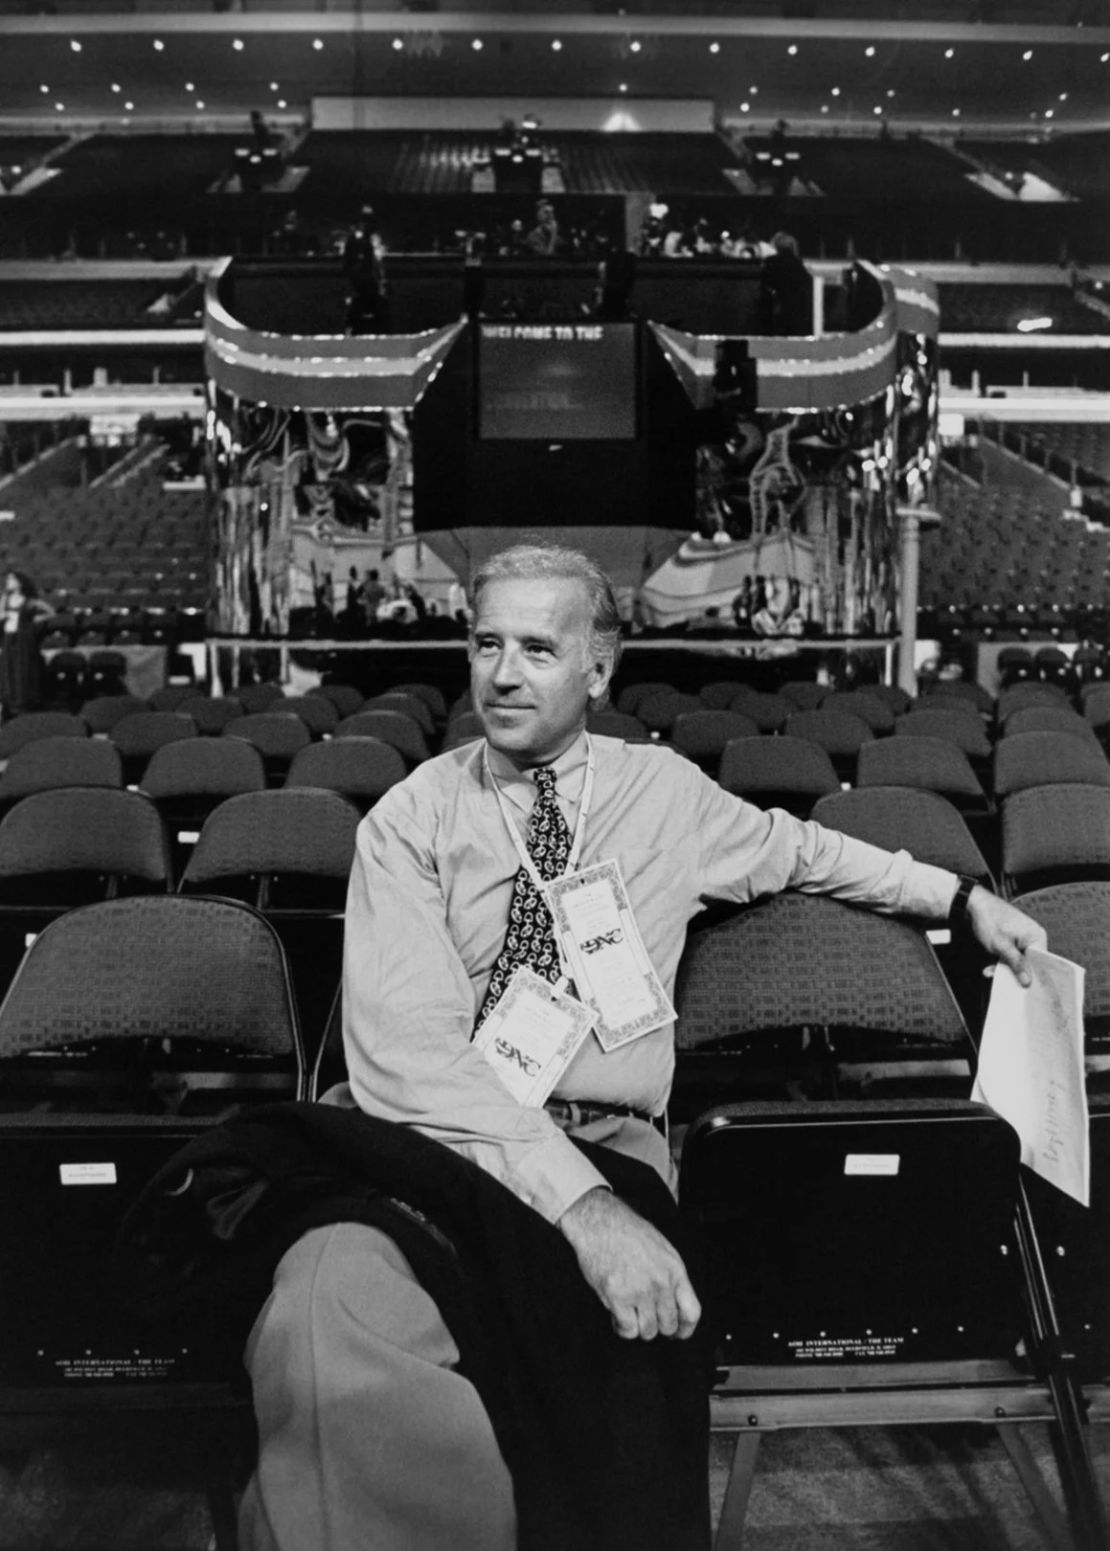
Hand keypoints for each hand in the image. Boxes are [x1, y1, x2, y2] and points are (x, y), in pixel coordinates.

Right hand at [557, 1188, 700, 1341]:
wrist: (600, 1222)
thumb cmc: (628, 1231)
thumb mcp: (662, 1249)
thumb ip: (671, 1276)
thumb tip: (674, 1302)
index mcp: (674, 1270)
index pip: (691, 1311)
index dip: (686, 1329)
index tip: (678, 1333)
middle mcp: (660, 1283)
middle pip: (668, 1325)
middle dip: (658, 1327)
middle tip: (646, 1319)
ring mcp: (639, 1291)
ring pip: (647, 1331)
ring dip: (639, 1327)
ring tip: (630, 1314)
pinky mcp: (617, 1297)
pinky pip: (627, 1329)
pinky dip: (622, 1327)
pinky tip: (617, 1314)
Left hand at [965, 886, 1046, 987]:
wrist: (975, 905)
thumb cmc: (989, 920)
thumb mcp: (1002, 946)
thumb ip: (1015, 963)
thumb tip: (1027, 981)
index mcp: (1037, 936)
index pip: (1041, 962)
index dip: (1033, 976)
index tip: (1026, 989)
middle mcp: (1034, 937)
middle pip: (1030, 963)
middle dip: (1016, 973)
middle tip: (1007, 985)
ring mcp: (1024, 938)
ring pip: (1019, 961)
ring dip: (1005, 968)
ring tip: (991, 971)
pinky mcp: (1015, 940)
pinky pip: (1013, 955)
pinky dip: (1002, 961)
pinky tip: (990, 967)